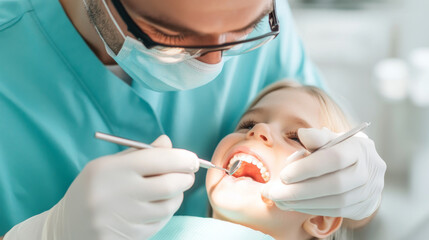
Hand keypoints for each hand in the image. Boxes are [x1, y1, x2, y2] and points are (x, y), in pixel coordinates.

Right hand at [5, 135, 198, 239]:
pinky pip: (160, 223)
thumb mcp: (108, 164)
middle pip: (169, 184)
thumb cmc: (93, 188)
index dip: (182, 158)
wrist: (67, 226)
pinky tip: (155, 206)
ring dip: (177, 196)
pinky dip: (165, 213)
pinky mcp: (128, 237)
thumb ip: (140, 153)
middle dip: (186, 177)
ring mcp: (123, 219)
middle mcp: (117, 194)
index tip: (192, 159)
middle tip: (188, 174)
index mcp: (111, 170)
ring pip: (168, 206)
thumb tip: (169, 144)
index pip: (158, 159)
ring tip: (170, 190)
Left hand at [262, 127, 385, 219]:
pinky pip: (335, 211)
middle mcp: (368, 170)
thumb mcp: (330, 138)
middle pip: (334, 184)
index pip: (334, 158)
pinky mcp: (362, 207)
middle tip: (274, 193)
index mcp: (359, 148)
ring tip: (279, 200)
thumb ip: (317, 137)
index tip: (283, 175)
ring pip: (335, 201)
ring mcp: (368, 191)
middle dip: (300, 190)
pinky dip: (311, 208)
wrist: (364, 168)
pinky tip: (293, 204)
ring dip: (303, 202)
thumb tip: (303, 133)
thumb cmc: (340, 150)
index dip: (307, 168)